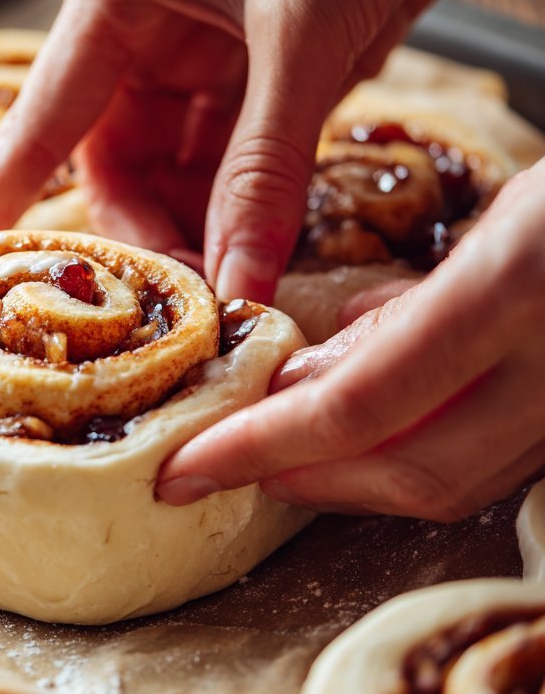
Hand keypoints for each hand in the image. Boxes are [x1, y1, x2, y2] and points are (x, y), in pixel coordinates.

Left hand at [158, 160, 544, 519]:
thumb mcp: (512, 208)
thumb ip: (408, 298)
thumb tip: (312, 372)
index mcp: (512, 286)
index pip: (357, 403)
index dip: (259, 446)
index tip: (182, 470)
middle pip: (407, 474)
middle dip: (307, 481)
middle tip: (227, 468)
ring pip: (455, 485)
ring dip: (362, 478)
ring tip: (285, 452)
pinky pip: (499, 466)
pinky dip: (425, 456)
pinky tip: (380, 427)